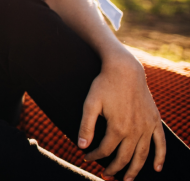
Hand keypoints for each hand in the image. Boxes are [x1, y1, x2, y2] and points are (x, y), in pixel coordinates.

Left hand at [80, 52, 165, 179]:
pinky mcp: (155, 121)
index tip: (85, 157)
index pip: (105, 151)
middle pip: (124, 158)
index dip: (94, 157)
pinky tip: (157, 168)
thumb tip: (81, 146)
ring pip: (142, 155)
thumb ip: (86, 126)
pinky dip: (160, 157)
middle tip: (105, 176)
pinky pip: (160, 144)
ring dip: (135, 170)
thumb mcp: (90, 104)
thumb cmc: (104, 85)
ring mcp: (147, 127)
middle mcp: (135, 131)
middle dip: (114, 169)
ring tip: (127, 180)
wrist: (125, 71)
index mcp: (118, 128)